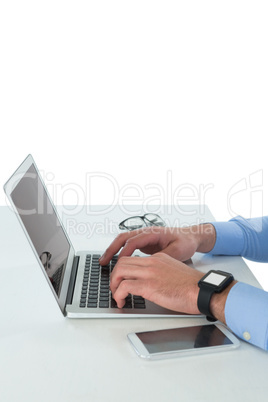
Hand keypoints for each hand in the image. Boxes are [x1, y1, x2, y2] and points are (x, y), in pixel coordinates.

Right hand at [99, 224, 214, 264]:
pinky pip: (127, 246)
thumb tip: (151, 264)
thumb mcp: (179, 251)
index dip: (124, 252)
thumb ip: (164, 257)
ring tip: (104, 262)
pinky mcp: (144, 243)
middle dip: (111, 249)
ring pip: (123, 241)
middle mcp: (146, 232)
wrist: (191, 236)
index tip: (119, 264)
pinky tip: (115, 261)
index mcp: (153, 233)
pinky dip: (119, 252)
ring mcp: (144, 237)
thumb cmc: (186, 241)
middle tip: (103, 262)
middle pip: (123, 238)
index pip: (133, 241)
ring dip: (113, 250)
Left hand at [110, 252, 203, 312]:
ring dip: (114, 285)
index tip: (121, 280)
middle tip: (115, 288)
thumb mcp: (173, 272)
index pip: (132, 259)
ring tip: (117, 296)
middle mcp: (152, 262)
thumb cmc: (192, 286)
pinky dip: (118, 295)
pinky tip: (122, 302)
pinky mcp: (149, 285)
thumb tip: (151, 283)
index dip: (123, 270)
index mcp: (158, 258)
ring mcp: (150, 272)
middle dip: (114, 276)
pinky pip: (124, 286)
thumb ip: (160, 272)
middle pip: (122, 262)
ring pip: (120, 271)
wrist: (202, 291)